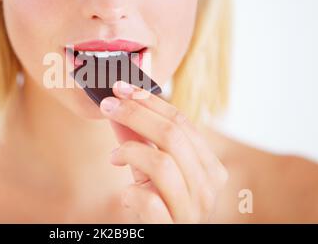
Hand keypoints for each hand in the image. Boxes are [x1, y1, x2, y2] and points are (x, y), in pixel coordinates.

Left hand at [100, 81, 227, 222]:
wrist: (165, 238)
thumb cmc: (159, 204)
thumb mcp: (152, 169)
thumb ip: (140, 139)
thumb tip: (119, 103)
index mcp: (209, 167)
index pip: (181, 122)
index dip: (149, 101)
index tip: (122, 88)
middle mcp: (208, 187)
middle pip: (172, 135)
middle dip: (135, 113)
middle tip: (107, 105)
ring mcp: (192, 210)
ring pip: (162, 162)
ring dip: (130, 152)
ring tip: (114, 158)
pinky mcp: (172, 228)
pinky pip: (148, 199)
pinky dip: (130, 192)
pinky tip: (126, 194)